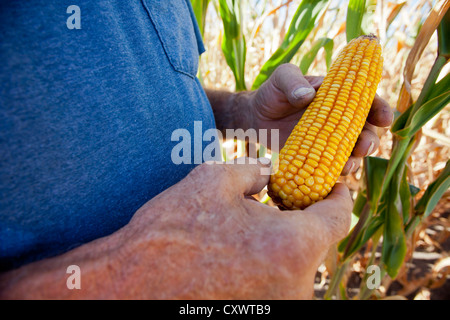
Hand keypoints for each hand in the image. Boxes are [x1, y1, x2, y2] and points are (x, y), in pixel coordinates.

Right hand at [116, 158, 351, 298]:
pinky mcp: (261, 312)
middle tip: (289, 196)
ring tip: (261, 220)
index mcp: (292, 245)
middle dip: (307, 215)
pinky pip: (281, 281)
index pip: (338, 216)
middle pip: (319, 242)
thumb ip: (257, 169)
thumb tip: (274, 171)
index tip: (334, 183)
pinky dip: (273, 260)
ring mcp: (279, 303)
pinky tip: (247, 246)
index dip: (339, 194)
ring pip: (299, 263)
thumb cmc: (171, 230)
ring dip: (288, 239)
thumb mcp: (215, 179)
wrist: (132, 283)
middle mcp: (295, 284)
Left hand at [249, 63, 392, 174]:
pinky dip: (332, 174)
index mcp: (339, 96)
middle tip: (364, 148)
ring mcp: (329, 142)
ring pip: (352, 154)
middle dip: (370, 142)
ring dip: (354, 162)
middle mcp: (340, 121)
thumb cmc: (274, 92)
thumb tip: (307, 95)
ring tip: (347, 166)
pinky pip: (330, 169)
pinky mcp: (316, 159)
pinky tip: (329, 178)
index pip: (366, 101)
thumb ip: (293, 81)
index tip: (384, 119)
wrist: (257, 116)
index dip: (380, 109)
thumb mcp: (282, 77)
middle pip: (365, 133)